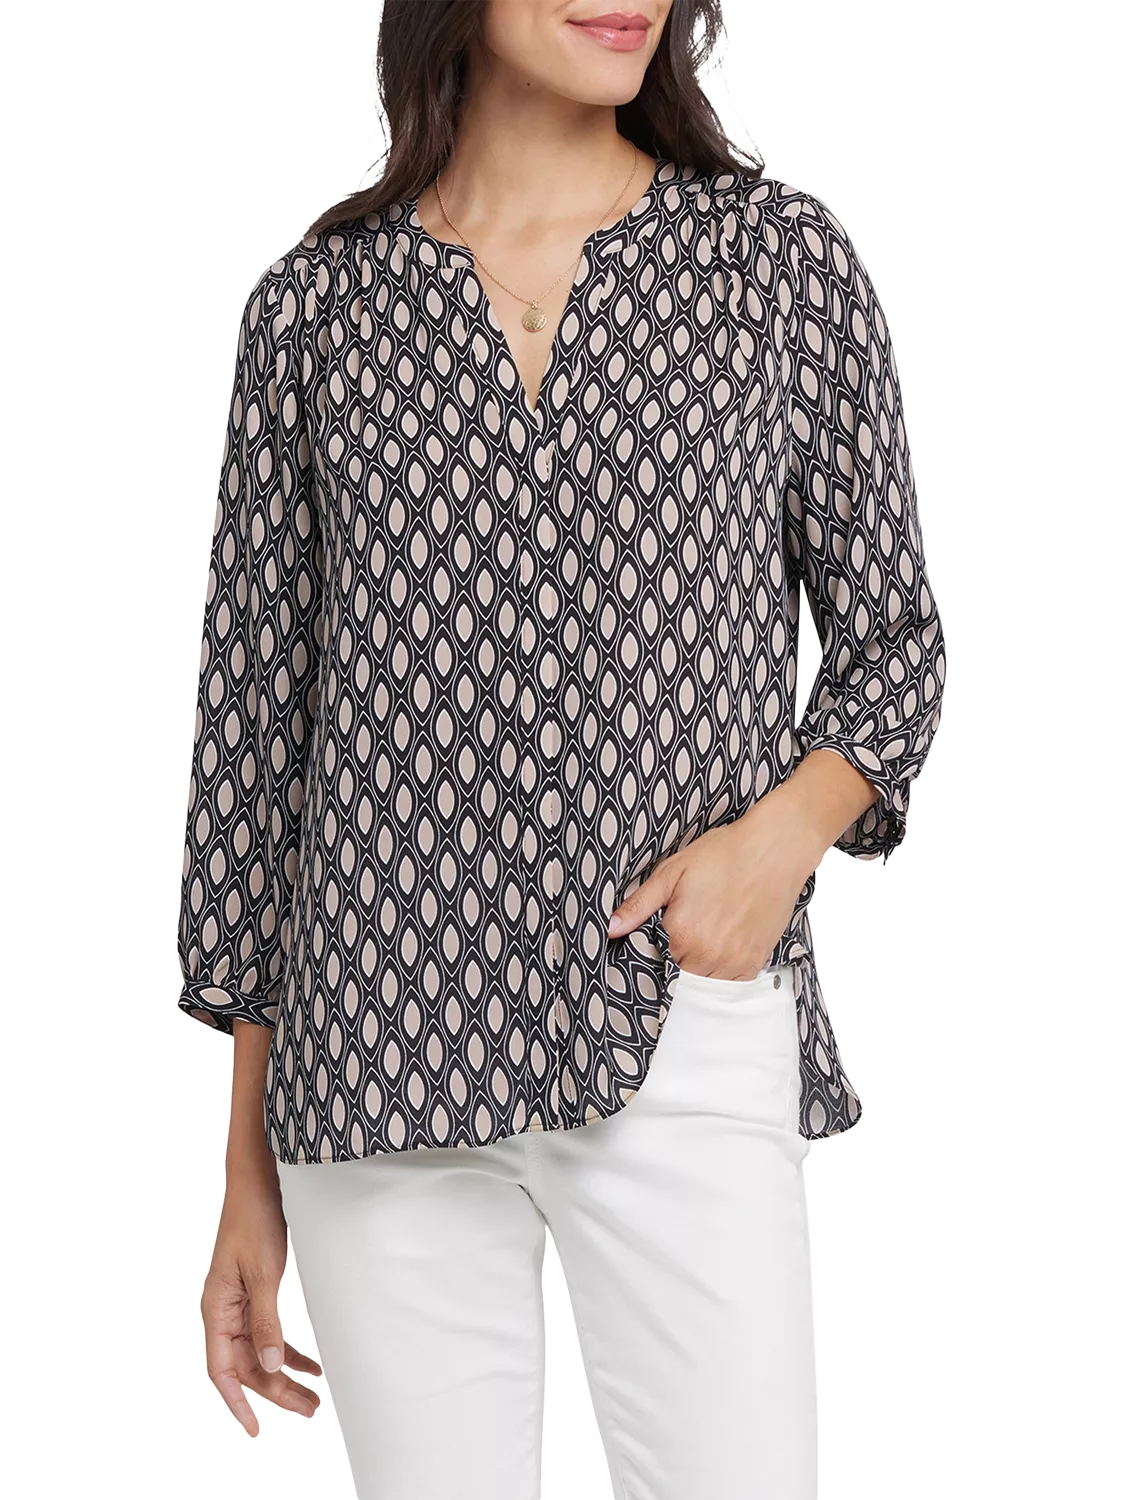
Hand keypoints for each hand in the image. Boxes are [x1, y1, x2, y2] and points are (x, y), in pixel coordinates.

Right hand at [201, 1172, 322, 1436]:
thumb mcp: (263, 1272)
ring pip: (260, 1351)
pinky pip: (268, 1331)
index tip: (255, 1430)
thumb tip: (272, 1367)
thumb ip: (266, 1321)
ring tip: (314, 1397)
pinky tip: (311, 1363)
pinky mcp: (255, 1290)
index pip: (221, 1370)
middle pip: (246, 1365)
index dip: (237, 1403)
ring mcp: (238, 1301)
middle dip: (276, 1391)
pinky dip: (288, 1348)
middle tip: (310, 1409)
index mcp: (216, 1308)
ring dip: (285, 1373)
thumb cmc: (254, 1218)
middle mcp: (222, 1310)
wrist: (257, 1179)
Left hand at [606, 779, 835, 979]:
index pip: (654, 960)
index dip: (654, 948)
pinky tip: (722, 944)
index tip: (662, 934)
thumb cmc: (723, 854)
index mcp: (682, 933)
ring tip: (705, 934)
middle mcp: (707, 956)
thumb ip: (639, 905)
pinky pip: (728, 984)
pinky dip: (720, 972)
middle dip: (675, 958)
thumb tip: (610, 929)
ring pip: (702, 982)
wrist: (775, 849)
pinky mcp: (754, 963)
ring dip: (697, 967)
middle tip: (688, 929)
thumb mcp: (672, 872)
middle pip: (678, 975)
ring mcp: (733, 963)